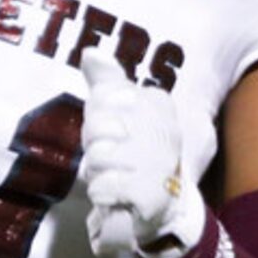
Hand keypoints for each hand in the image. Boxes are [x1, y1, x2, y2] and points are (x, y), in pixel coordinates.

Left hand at [82, 51, 207, 257]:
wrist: (160, 206)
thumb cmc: (132, 154)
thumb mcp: (118, 112)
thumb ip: (105, 81)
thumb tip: (90, 51)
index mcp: (158, 104)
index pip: (105, 96)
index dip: (97, 115)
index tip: (113, 128)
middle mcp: (166, 129)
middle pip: (98, 125)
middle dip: (94, 144)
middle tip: (110, 155)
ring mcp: (161, 163)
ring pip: (99, 157)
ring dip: (96, 172)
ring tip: (114, 175)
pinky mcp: (151, 195)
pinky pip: (104, 187)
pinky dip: (101, 193)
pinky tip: (116, 195)